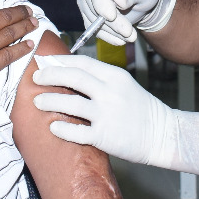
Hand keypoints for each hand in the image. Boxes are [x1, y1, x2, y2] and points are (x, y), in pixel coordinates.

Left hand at [31, 55, 177, 165]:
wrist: (163, 134)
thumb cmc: (141, 109)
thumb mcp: (124, 85)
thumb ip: (100, 78)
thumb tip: (69, 72)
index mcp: (115, 76)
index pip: (82, 63)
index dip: (59, 61)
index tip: (44, 62)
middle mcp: (110, 92)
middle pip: (73, 78)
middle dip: (50, 76)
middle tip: (36, 78)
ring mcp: (107, 115)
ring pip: (71, 103)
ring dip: (50, 101)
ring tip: (37, 102)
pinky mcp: (105, 137)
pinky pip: (77, 132)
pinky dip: (62, 129)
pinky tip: (53, 127)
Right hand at [75, 0, 176, 44]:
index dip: (102, 3)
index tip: (111, 16)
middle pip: (94, 7)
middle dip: (112, 23)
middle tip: (130, 33)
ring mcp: (85, 0)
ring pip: (93, 21)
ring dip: (112, 31)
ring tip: (131, 36)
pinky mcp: (87, 15)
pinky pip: (94, 30)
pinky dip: (108, 36)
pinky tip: (121, 39)